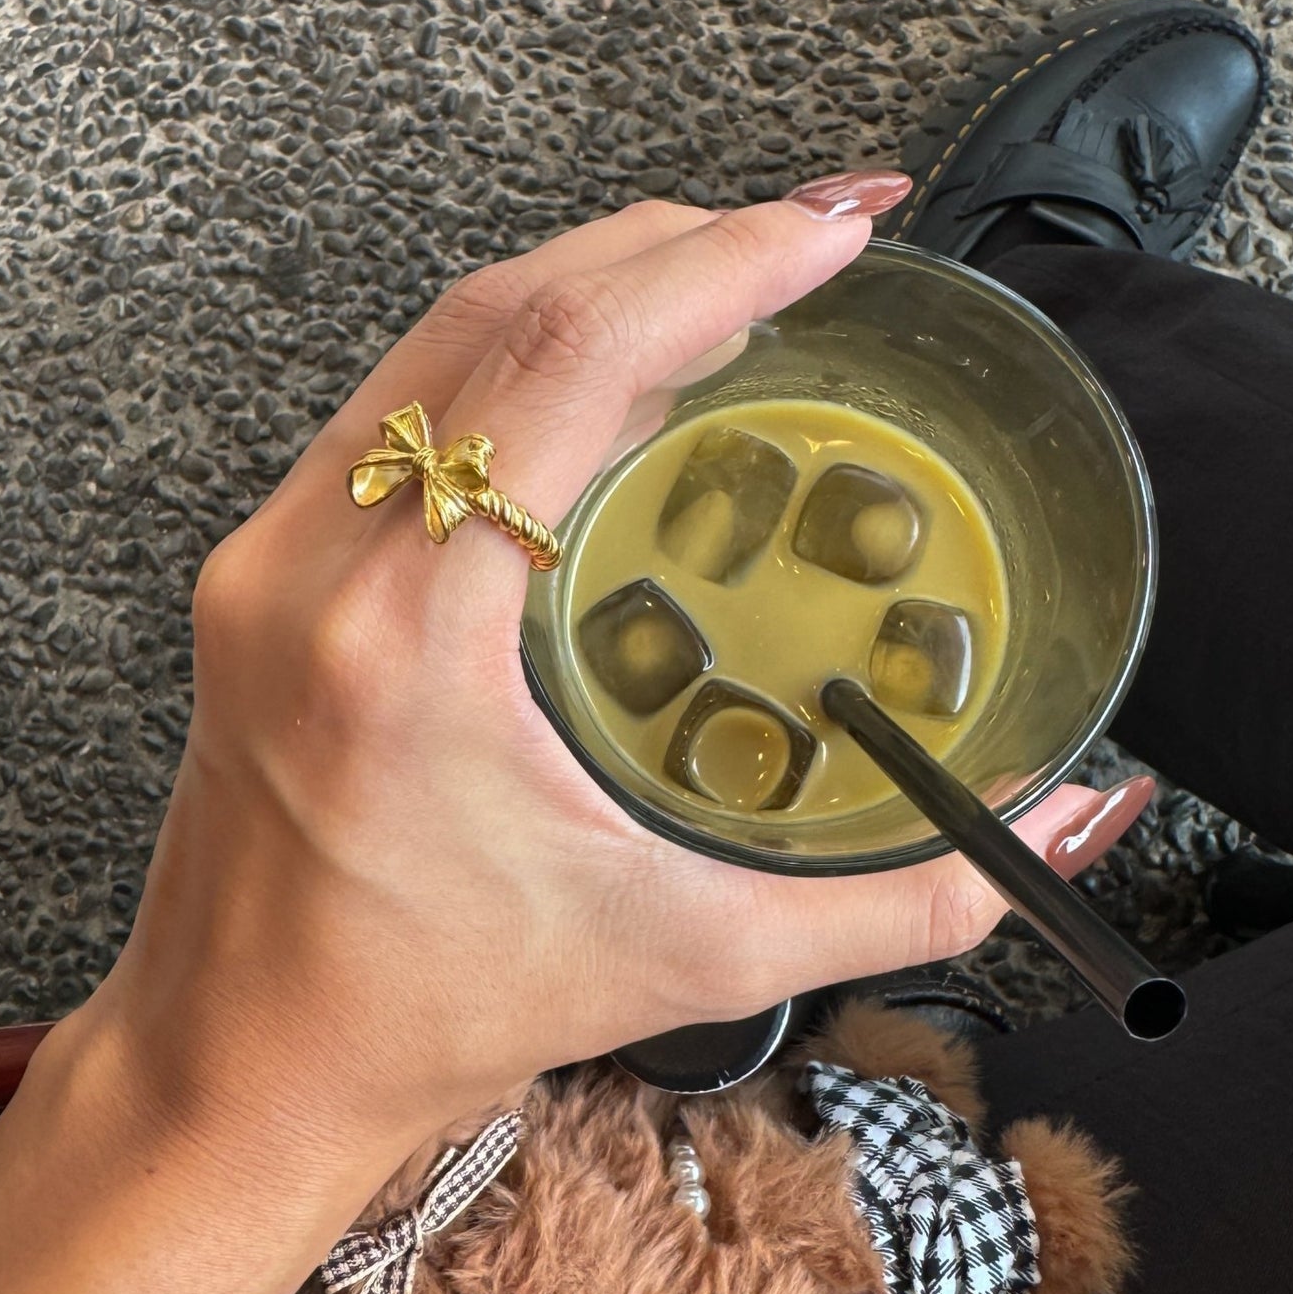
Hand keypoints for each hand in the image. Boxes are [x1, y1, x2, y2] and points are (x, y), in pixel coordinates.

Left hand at [90, 176, 1150, 1161]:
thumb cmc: (426, 1017)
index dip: (712, 268)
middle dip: (668, 247)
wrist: (246, 1062)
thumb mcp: (684, 955)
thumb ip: (891, 898)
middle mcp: (312, 566)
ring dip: (586, 283)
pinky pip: (396, 404)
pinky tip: (601, 371)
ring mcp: (268, 555)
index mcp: (405, 641)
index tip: (829, 231)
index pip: (561, 365)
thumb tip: (1046, 829)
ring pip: (434, 343)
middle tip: (809, 240)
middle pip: (496, 315)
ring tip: (725, 280)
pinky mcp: (262, 570)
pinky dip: (511, 355)